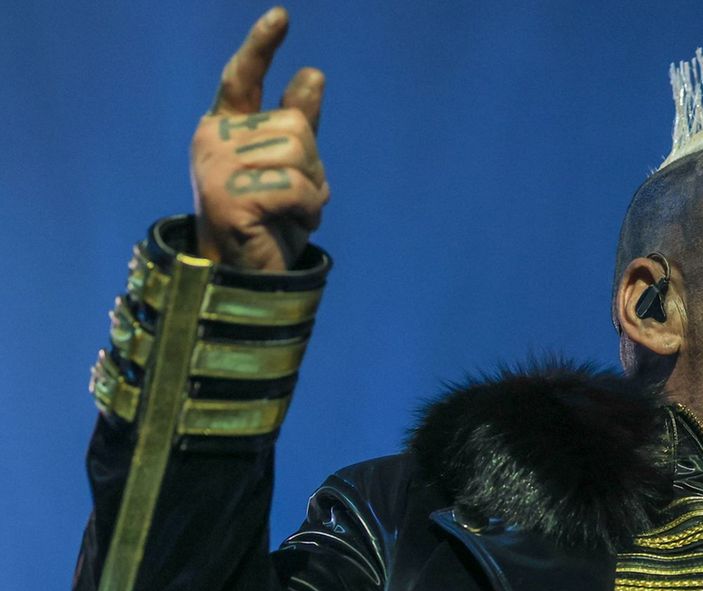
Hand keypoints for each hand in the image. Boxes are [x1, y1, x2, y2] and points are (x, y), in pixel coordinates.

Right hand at [190, 7, 327, 271]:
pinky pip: (298, 188)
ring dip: (311, 191)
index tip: (282, 16)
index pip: (242, 78)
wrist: (250, 278)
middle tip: (291, 202)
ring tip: (287, 216)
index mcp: (224, 128)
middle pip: (295, 126)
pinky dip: (307, 211)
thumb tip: (313, 74)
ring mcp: (217, 165)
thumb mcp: (292, 169)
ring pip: (300, 154)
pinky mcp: (231, 195)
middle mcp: (213, 139)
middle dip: (312, 167)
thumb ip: (298, 125)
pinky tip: (285, 226)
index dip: (262, 47)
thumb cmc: (270, 224)